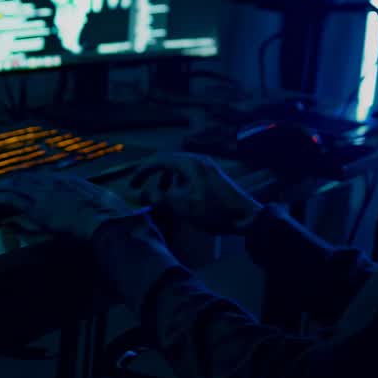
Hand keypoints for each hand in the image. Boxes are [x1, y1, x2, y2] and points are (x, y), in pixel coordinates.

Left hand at [0, 169, 145, 240]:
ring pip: (17, 187)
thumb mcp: (109, 205)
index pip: (48, 178)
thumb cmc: (114, 217)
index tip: (25, 181)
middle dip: (13, 181)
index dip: (34, 180)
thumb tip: (109, 203)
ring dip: (1, 188)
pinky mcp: (36, 208)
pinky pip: (11, 200)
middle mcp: (57, 184)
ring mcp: (46, 194)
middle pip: (30, 179)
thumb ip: (103, 203)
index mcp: (74, 183)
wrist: (107, 222)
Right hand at [128, 153, 260, 232]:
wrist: (247, 217)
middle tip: (141, 188)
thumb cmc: (214, 211)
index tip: (131, 185)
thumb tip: (141, 194)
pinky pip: (188, 174)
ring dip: (165, 180)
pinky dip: (178, 183)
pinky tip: (180, 198)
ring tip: (161, 196)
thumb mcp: (183, 206)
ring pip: (178, 169)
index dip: (141, 172)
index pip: (158, 160)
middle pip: (167, 162)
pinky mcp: (212, 176)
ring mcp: (206, 167)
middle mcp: (197, 160)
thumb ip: (160, 198)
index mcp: (189, 163)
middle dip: (152, 175)